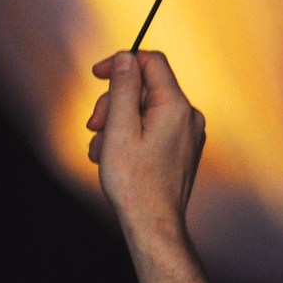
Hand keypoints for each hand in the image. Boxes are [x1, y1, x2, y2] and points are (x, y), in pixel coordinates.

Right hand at [87, 50, 210, 282]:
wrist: (154, 225)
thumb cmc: (134, 181)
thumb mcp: (120, 128)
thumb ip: (123, 88)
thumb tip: (125, 57)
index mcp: (176, 106)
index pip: (152, 61)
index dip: (122, 62)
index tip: (97, 74)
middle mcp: (189, 115)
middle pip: (145, 88)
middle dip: (114, 102)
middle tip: (93, 126)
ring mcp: (188, 133)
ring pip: (145, 110)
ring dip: (117, 124)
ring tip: (103, 151)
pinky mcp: (183, 148)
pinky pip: (153, 129)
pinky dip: (131, 137)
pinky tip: (114, 158)